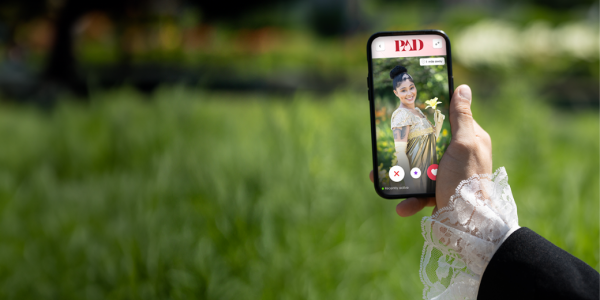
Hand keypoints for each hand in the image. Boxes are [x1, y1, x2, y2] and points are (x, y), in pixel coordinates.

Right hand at [369, 85, 491, 216]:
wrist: (468, 225)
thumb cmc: (467, 180)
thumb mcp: (464, 144)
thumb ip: (461, 117)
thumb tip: (463, 88)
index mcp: (469, 140)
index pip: (449, 118)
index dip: (432, 110)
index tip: (412, 104)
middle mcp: (459, 156)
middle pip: (429, 142)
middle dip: (408, 143)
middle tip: (390, 138)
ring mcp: (448, 175)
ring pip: (419, 167)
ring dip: (401, 173)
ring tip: (382, 174)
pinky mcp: (439, 194)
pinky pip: (419, 192)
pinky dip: (409, 199)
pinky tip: (401, 204)